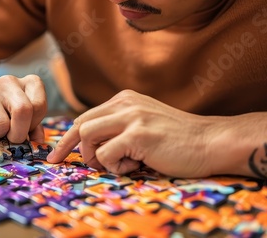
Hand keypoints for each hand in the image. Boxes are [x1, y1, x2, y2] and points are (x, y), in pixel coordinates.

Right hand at [0, 75, 46, 142]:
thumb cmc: (9, 116)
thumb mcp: (27, 120)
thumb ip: (35, 130)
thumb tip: (39, 142)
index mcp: (30, 82)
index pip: (39, 106)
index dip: (33, 125)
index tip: (26, 128)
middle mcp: (9, 81)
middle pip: (22, 110)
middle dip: (19, 134)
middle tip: (13, 138)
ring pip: (1, 124)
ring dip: (0, 136)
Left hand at [47, 90, 216, 176]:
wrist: (210, 141)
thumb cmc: (178, 139)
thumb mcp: (144, 123)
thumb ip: (119, 127)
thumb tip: (90, 145)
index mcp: (124, 100)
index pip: (85, 117)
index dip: (67, 138)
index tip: (56, 154)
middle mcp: (125, 104)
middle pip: (80, 124)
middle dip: (67, 147)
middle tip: (61, 162)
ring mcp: (132, 117)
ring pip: (87, 135)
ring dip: (94, 157)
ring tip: (117, 164)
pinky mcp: (138, 135)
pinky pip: (106, 154)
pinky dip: (114, 167)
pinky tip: (135, 166)